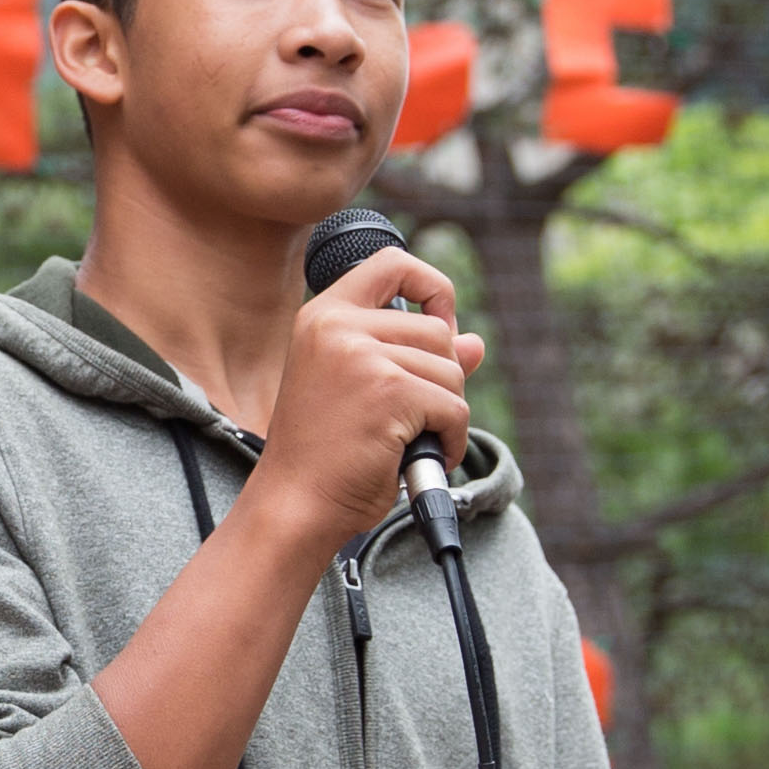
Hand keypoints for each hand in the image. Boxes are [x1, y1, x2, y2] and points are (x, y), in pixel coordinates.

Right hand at [258, 250, 483, 559]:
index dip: (431, 285)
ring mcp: (362, 355)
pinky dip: (450, 438)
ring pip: (451, 369)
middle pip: (436, 330)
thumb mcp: (365, 391)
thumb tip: (474, 342)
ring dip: (445, 412)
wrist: (295, 505)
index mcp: (323, 316)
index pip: (392, 263)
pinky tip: (418, 457)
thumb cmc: (324, 455)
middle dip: (442, 378)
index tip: (441, 322)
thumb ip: (415, 358)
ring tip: (408, 441)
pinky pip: (454, 406)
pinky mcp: (389, 391)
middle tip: (415, 418)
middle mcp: (338, 326)